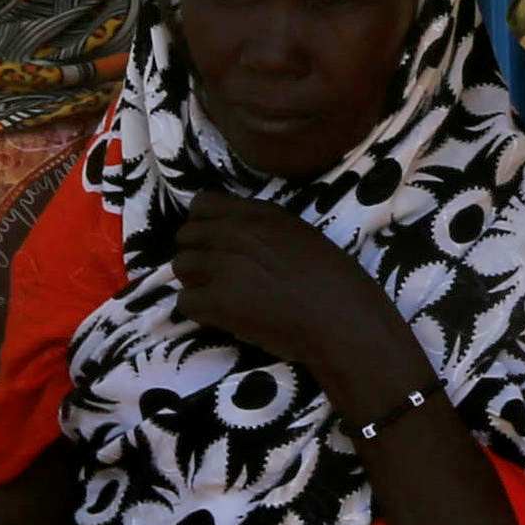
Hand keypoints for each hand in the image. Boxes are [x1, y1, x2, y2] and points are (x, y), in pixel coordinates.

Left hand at [173, 191, 425, 420]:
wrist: (344, 321)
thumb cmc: (336, 283)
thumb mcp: (302, 236)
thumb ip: (265, 230)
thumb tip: (234, 237)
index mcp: (260, 214)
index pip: (202, 203)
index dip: (202, 225)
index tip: (213, 243)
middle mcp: (238, 232)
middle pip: (186, 235)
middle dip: (196, 256)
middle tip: (215, 278)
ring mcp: (225, 265)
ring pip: (180, 267)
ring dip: (194, 283)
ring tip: (218, 299)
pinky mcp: (219, 301)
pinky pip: (184, 302)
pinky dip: (198, 313)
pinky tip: (220, 318)